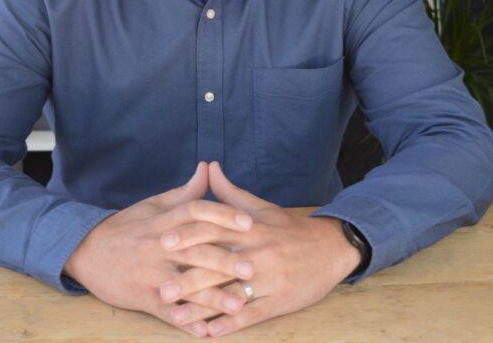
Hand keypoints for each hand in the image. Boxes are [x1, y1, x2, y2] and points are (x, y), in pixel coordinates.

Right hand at [62, 161, 255, 336]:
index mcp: (163, 220)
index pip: (196, 212)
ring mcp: (150, 273)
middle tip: (252, 268)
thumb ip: (185, 192)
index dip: (223, 216)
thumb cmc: (126, 226)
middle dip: (224, 260)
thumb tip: (208, 168)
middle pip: (194, 250)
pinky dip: (186, 322)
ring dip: (212, 297)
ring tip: (239, 304)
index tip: (249, 223)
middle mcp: (158, 245)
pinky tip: (206, 331)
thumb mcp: (153, 205)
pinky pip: (167, 312)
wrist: (86, 251)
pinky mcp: (142, 297)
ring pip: (184, 285)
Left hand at [159, 161, 361, 336]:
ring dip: (203, 307)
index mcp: (250, 229)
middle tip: (161, 288)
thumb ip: (230, 192)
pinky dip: (231, 324)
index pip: (215, 230)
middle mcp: (257, 253)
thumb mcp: (260, 207)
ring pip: (232, 294)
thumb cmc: (290, 228)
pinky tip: (210, 333)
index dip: (189, 235)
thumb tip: (208, 167)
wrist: (331, 248)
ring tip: (177, 316)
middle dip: (188, 278)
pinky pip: (253, 314)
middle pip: (218, 265)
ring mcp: (269, 278)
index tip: (163, 241)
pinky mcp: (280, 301)